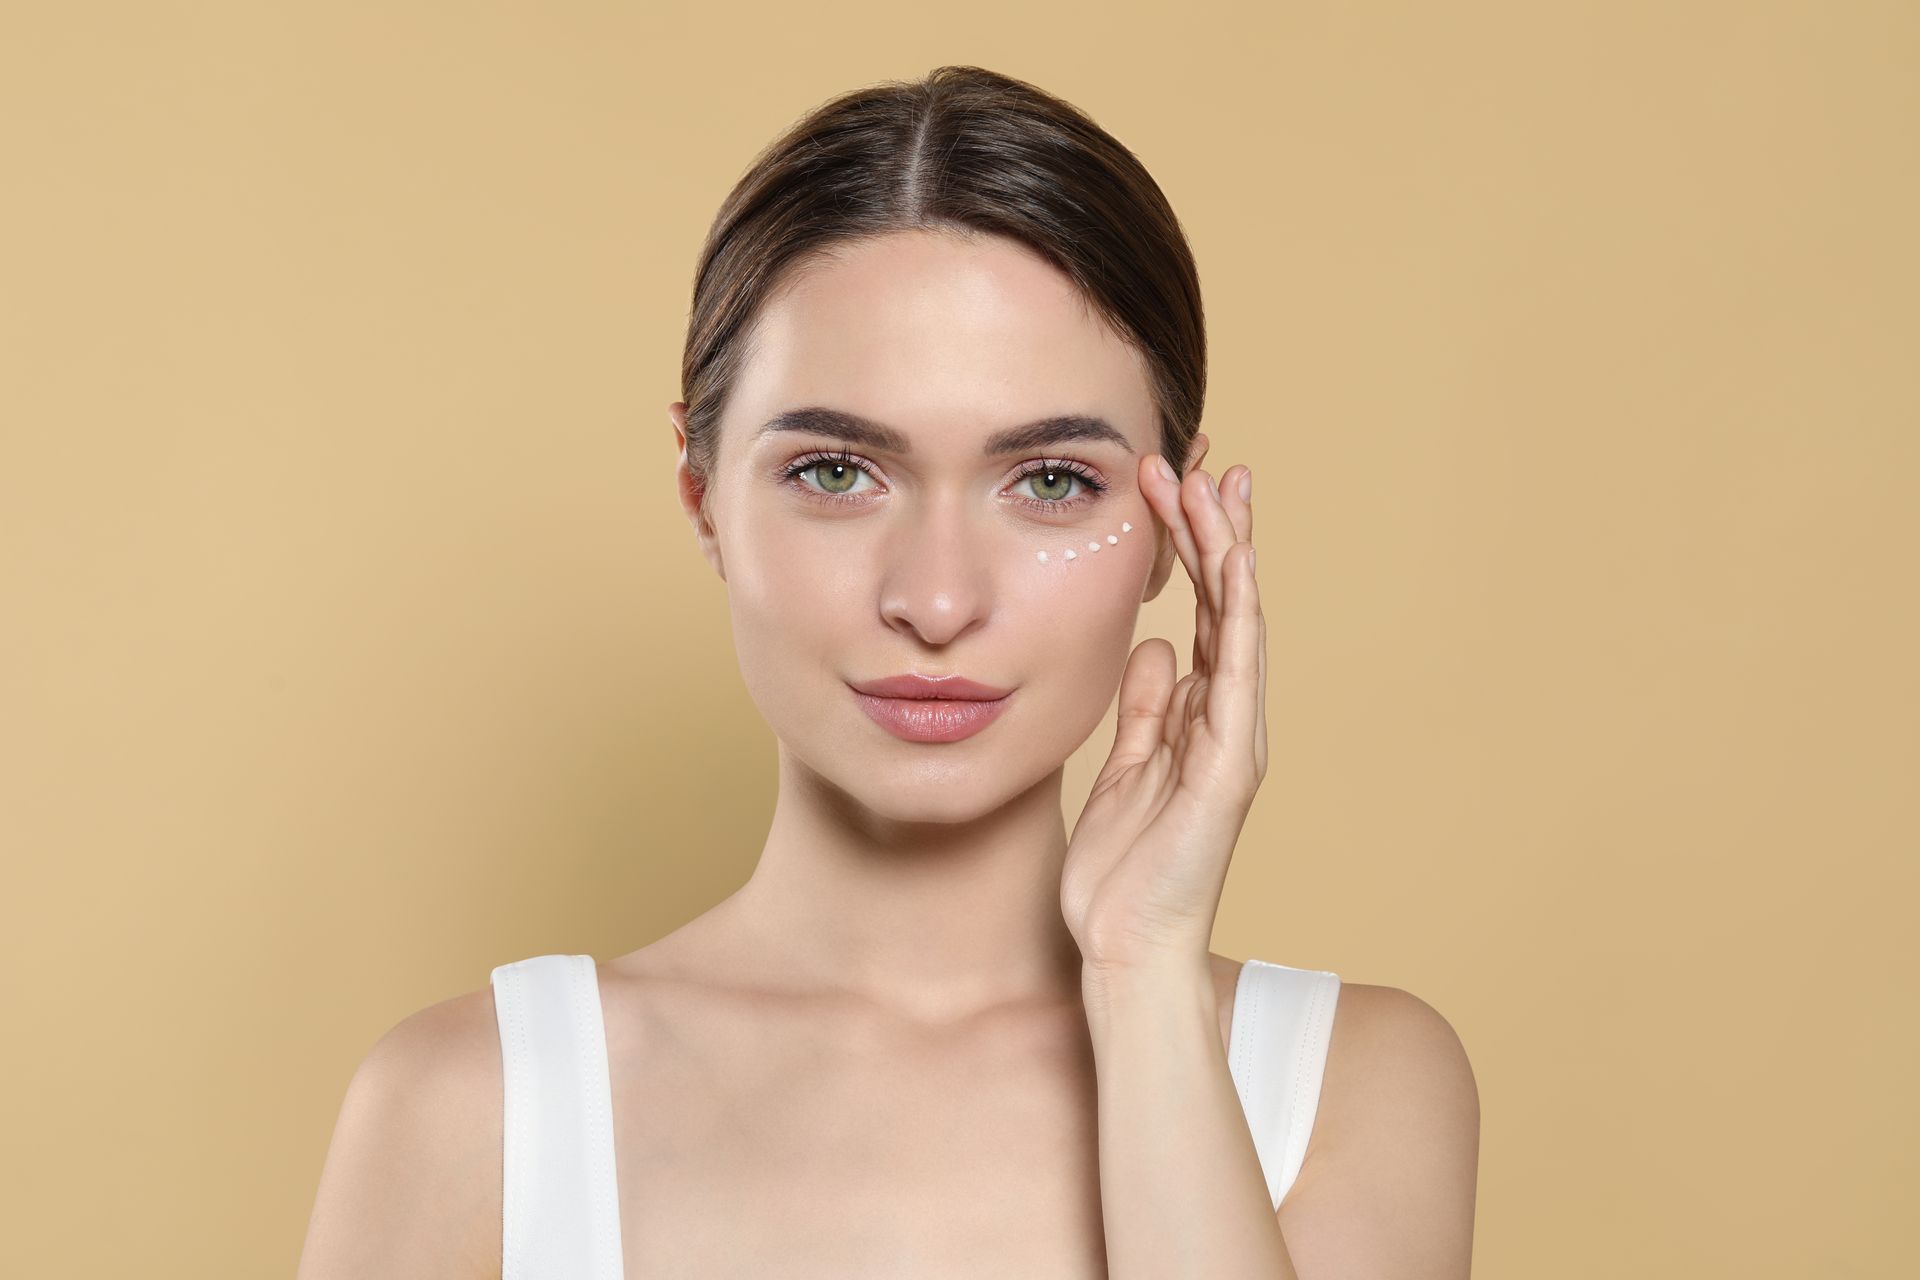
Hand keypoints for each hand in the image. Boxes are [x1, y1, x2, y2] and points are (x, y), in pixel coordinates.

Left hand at [1060, 435, 1266, 973]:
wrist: (1128, 950)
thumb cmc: (1123, 872)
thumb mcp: (1125, 768)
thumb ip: (1146, 708)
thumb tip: (1156, 646)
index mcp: (1201, 718)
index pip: (1204, 616)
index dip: (1193, 552)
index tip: (1173, 489)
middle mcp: (1228, 720)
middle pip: (1228, 607)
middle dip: (1213, 533)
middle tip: (1195, 463)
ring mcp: (1236, 741)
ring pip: (1239, 626)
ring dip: (1225, 555)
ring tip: (1210, 488)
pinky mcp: (1230, 767)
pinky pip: (1239, 678)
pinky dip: (1239, 619)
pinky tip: (1234, 568)